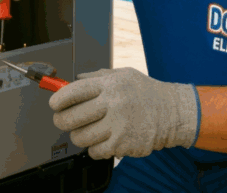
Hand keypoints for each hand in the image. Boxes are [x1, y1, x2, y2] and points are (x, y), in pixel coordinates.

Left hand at [49, 67, 198, 159]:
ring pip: (79, 137)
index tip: (54, 104)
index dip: (58, 100)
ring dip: (79, 135)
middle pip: (70, 118)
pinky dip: (95, 148)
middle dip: (61, 121)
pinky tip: (104, 139)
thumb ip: (95, 77)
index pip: (72, 92)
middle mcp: (112, 104)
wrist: (172, 113)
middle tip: (63, 120)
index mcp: (109, 85)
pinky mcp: (122, 144)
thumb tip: (69, 83)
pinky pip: (94, 151)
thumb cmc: (145, 93)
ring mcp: (117, 126)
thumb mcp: (122, 75)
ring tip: (88, 129)